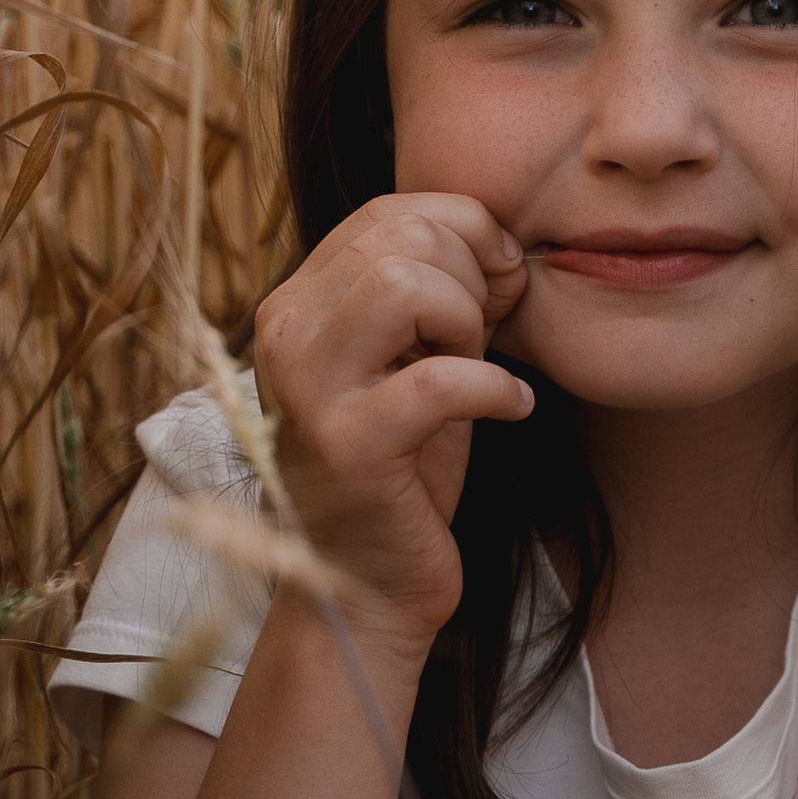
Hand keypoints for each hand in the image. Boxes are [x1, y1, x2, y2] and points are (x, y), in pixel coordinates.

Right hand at [252, 194, 533, 649]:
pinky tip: (511, 408)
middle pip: (401, 239)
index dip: (463, 230)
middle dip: (471, 273)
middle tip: (490, 330)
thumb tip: (501, 243)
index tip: (497, 280)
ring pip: (405, 286)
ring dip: (467, 322)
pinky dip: (495, 388)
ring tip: (479, 365)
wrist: (371, 585)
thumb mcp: (412, 359)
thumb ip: (434, 292)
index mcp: (296, 304)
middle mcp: (286, 336)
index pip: (386, 213)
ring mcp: (310, 392)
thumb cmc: (404, 466)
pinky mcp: (350, 448)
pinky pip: (439, 380)